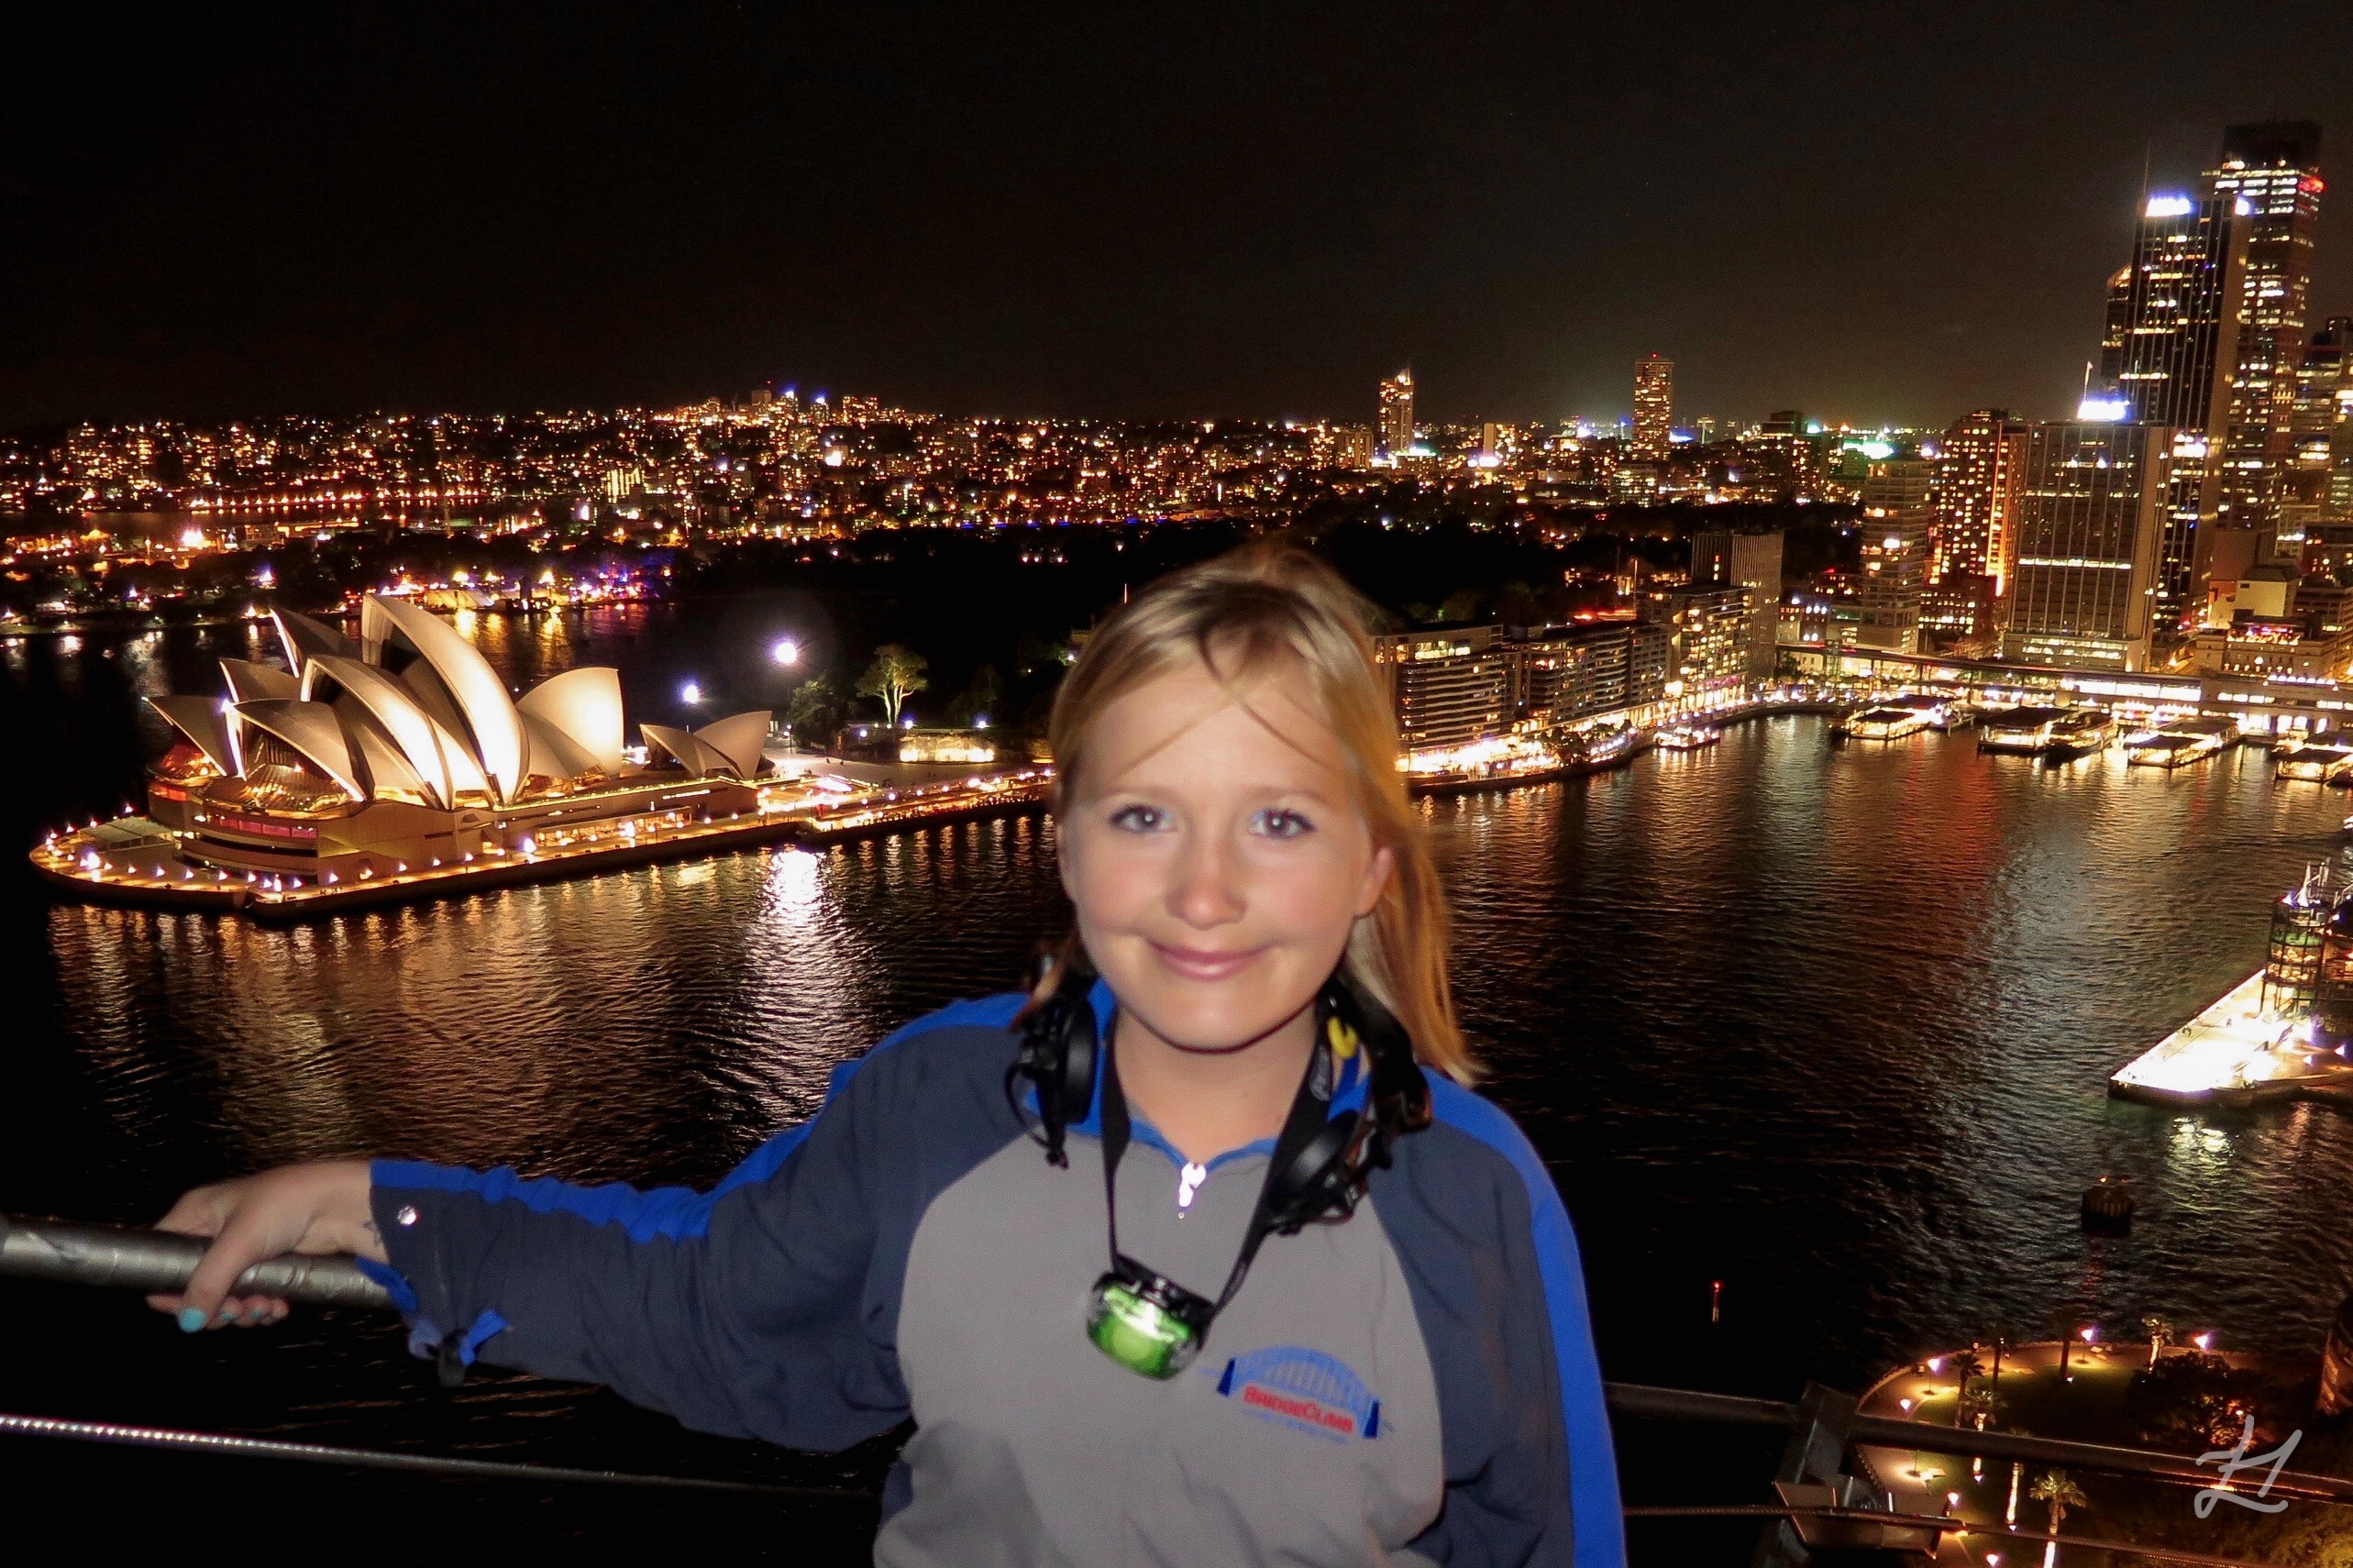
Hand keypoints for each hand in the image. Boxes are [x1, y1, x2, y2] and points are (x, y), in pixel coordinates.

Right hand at [148, 1160, 385, 1330]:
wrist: (340, 1204)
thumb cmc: (285, 1206)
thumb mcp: (239, 1241)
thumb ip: (208, 1282)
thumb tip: (189, 1322)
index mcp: (195, 1214)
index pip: (160, 1258)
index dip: (168, 1289)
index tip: (190, 1310)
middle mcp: (213, 1233)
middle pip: (192, 1286)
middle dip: (214, 1306)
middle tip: (236, 1311)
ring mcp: (241, 1252)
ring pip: (223, 1297)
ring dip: (242, 1311)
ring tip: (264, 1307)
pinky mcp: (267, 1266)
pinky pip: (251, 1297)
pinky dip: (262, 1308)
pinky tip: (278, 1308)